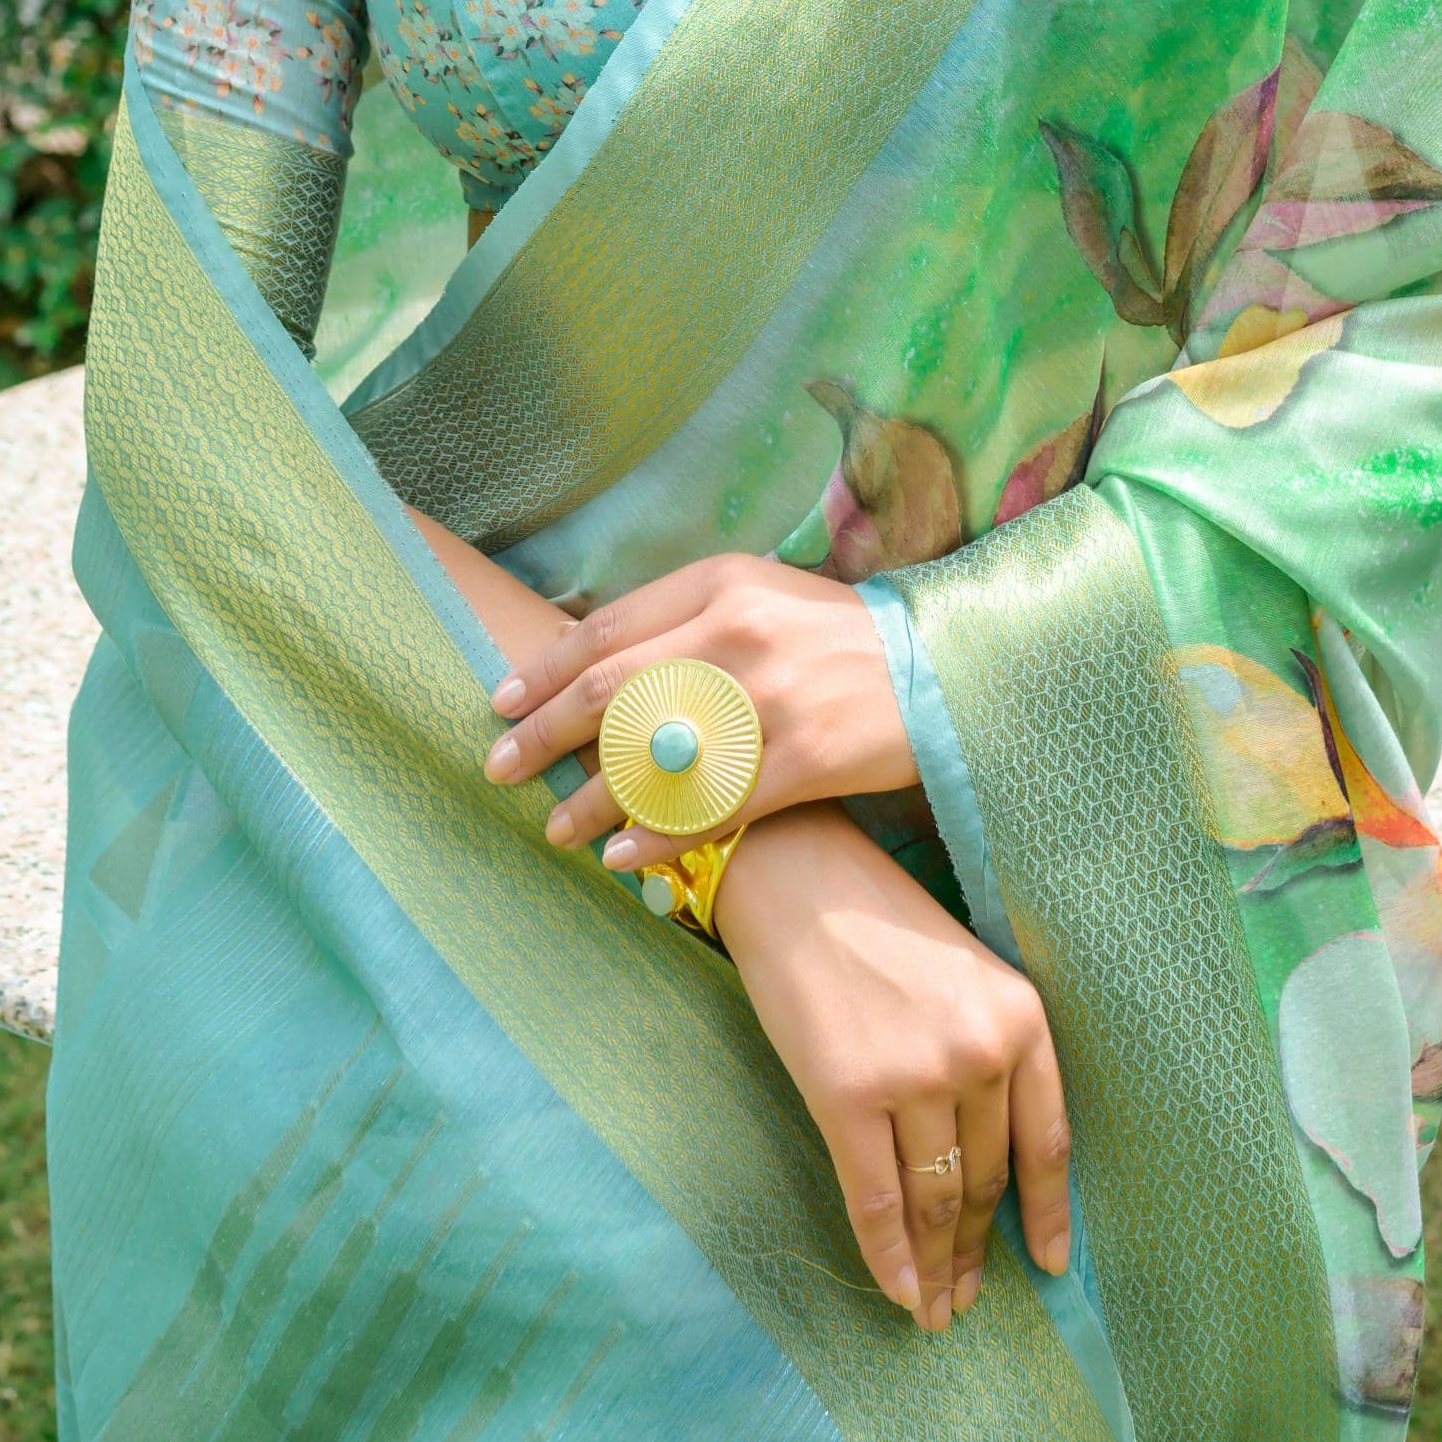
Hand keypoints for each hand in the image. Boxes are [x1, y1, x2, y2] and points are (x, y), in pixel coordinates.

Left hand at [483, 552, 916, 864]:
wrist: (942, 668)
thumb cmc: (838, 636)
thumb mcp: (761, 596)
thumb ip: (685, 619)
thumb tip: (595, 661)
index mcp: (721, 583)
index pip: (605, 630)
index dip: (543, 670)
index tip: (499, 703)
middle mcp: (735, 634)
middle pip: (609, 691)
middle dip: (541, 735)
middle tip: (499, 767)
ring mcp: (768, 698)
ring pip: (648, 757)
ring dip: (589, 800)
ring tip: (557, 829)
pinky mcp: (801, 758)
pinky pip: (708, 808)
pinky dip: (656, 838)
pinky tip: (623, 857)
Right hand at [714, 807, 1071, 1331]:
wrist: (797, 877)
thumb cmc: (880, 921)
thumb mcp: (966, 975)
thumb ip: (990, 1052)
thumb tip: (994, 1154)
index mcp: (1021, 1017)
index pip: (1047, 1143)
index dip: (1049, 1215)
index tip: (1051, 1266)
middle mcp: (978, 1052)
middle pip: (986, 1179)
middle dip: (979, 1248)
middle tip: (970, 1298)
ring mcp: (914, 1077)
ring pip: (935, 1199)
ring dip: (936, 1264)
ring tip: (934, 1308)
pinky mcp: (846, 1096)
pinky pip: (876, 1200)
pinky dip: (888, 1257)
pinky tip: (896, 1292)